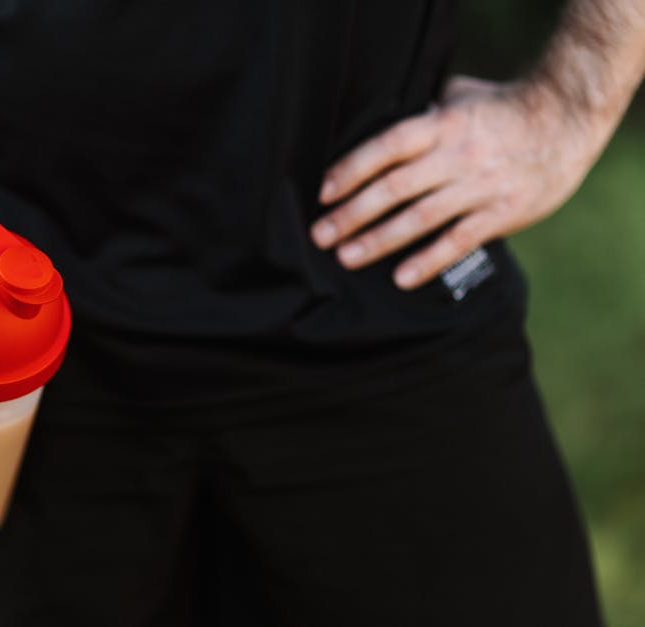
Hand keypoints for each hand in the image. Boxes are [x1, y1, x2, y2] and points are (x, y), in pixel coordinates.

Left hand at [310, 75, 606, 289]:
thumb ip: (420, 115)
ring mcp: (481, 185)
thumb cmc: (500, 108)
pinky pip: (460, 240)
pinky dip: (429, 260)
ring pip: (421, 217)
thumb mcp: (458, 98)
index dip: (352, 168)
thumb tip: (372, 123)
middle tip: (320, 235)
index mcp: (443, 124)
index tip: (323, 192)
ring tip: (346, 258)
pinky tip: (401, 278)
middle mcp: (458, 154)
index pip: (388, 146)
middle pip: (395, 187)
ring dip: (380, 240)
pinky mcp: (503, 212)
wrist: (568, 120)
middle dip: (353, 213)